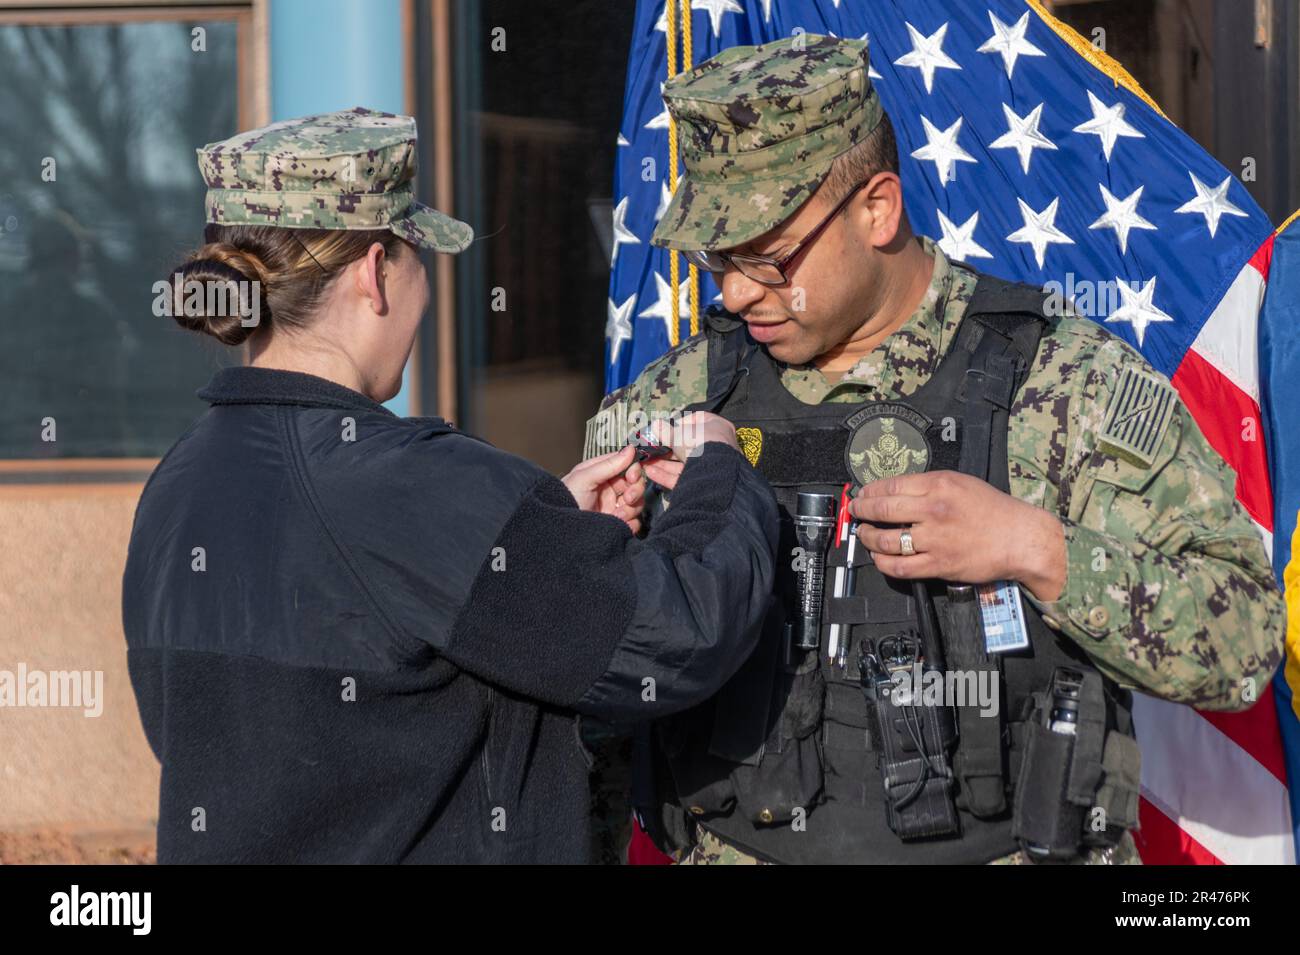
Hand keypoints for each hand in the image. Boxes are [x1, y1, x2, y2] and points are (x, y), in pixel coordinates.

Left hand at [560, 445, 646, 532]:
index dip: (634, 470)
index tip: (632, 476)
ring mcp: (613, 506)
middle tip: (627, 498)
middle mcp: (609, 488)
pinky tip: (619, 523)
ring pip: (637, 503)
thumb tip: (630, 449)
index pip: (626, 465)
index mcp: (601, 473)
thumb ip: (608, 465)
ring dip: (631, 509)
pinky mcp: (616, 523)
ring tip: (617, 515)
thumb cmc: (564, 500)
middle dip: (635, 490)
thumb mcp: (584, 478)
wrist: (560, 529)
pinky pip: (634, 521)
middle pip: (636, 484)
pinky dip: (630, 523)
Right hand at [641, 412, 738, 491]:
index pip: (698, 420)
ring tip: (646, 462)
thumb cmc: (699, 442)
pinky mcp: (703, 483)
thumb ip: (665, 431)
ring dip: (664, 463)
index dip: (680, 424)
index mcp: (717, 427)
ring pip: (683, 464)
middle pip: (688, 446)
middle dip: (668, 448)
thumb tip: (656, 425)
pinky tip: (650, 472)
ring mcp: (711, 466)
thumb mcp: (678, 434)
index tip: (666, 428)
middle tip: (652, 449)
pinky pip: (683, 477)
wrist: (713, 470)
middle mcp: (717, 446)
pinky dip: (667, 475)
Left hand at [849, 471, 1065, 600]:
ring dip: (867, 537)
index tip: (863, 493)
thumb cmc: (994, 511)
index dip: (870, 490)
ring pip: (885, 540)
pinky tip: (877, 557)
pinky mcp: (938, 565)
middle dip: (862, 510)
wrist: (1021, 539)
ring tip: (863, 534)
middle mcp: (934, 510)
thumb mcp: (962, 484)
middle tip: (855, 511)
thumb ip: (930, 486)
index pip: (892, 485)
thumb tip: (896, 491)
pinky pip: (899, 566)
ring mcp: (935, 539)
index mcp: (940, 485)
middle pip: (883, 509)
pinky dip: (882, 562)